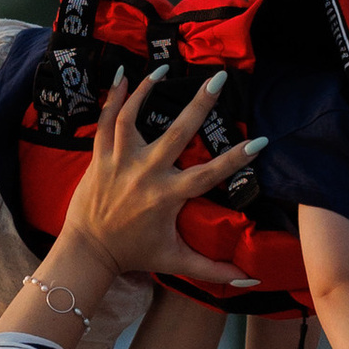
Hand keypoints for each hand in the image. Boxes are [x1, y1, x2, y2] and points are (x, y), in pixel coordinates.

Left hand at [69, 69, 263, 287]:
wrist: (88, 252)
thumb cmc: (134, 254)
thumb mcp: (175, 261)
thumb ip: (213, 270)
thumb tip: (249, 280)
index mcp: (168, 197)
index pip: (210, 174)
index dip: (236, 159)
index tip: (260, 141)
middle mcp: (146, 174)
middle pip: (177, 133)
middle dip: (200, 103)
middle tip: (220, 78)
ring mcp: (120, 162)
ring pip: (133, 118)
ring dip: (147, 90)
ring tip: (164, 68)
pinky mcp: (99, 157)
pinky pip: (106, 121)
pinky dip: (113, 97)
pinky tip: (123, 74)